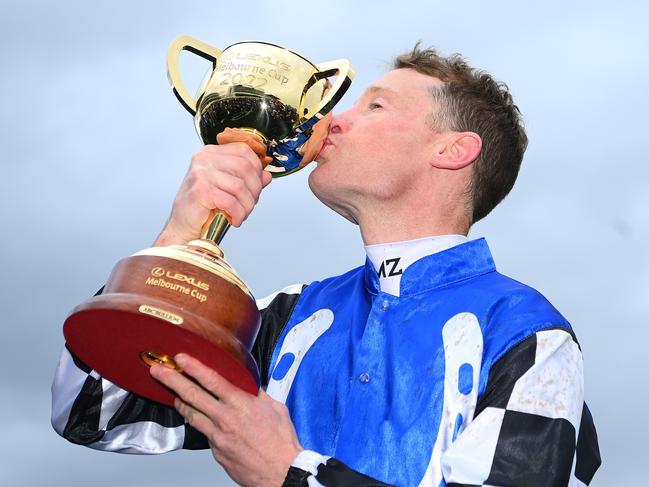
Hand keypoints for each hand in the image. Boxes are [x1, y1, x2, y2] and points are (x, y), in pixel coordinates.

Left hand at [150, 354, 301, 486]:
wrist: (282, 472)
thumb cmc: (281, 443)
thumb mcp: (275, 408)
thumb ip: (259, 395)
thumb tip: (251, 387)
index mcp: (241, 405)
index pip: (212, 381)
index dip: (194, 368)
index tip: (181, 359)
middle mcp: (226, 420)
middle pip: (192, 396)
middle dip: (172, 380)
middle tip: (157, 371)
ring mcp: (218, 437)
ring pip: (192, 416)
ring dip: (180, 402)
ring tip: (172, 393)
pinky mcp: (216, 452)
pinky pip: (204, 433)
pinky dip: (201, 424)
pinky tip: (200, 419)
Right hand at [154, 139, 272, 245]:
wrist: (182, 226)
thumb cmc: (203, 207)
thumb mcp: (228, 188)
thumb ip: (247, 179)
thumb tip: (267, 176)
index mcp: (210, 153)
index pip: (244, 150)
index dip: (257, 168)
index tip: (257, 185)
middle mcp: (204, 159)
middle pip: (246, 167)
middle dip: (255, 190)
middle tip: (250, 204)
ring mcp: (201, 174)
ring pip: (240, 186)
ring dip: (247, 205)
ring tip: (241, 214)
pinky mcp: (201, 191)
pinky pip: (231, 201)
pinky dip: (238, 213)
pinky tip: (234, 220)